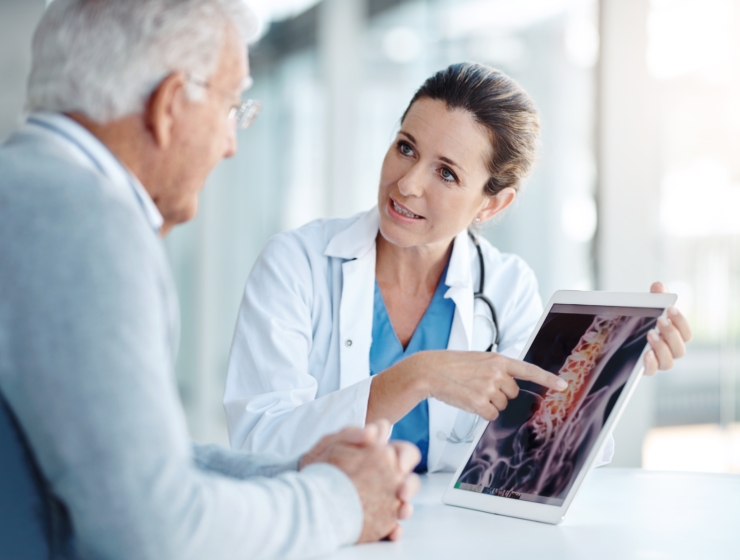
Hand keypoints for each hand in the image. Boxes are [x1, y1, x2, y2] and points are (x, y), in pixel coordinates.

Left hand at [300, 420, 420, 542]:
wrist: (300, 491)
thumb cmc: (318, 463)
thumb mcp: (330, 443)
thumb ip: (351, 433)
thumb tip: (374, 430)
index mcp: (378, 455)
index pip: (403, 452)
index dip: (406, 457)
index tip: (398, 465)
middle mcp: (383, 477)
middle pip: (408, 479)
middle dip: (410, 485)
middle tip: (401, 491)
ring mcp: (380, 500)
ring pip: (403, 504)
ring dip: (406, 507)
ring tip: (401, 511)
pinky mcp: (373, 520)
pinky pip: (388, 527)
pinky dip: (394, 530)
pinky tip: (392, 532)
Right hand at [412, 351, 566, 421]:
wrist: (430, 370)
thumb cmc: (452, 365)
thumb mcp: (478, 360)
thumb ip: (496, 369)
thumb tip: (508, 387)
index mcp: (498, 360)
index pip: (529, 370)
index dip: (547, 379)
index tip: (563, 385)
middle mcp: (496, 373)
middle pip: (513, 394)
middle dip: (500, 395)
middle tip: (480, 387)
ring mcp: (488, 388)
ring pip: (501, 406)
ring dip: (489, 404)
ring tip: (470, 392)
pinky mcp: (479, 402)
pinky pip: (490, 416)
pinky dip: (481, 413)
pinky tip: (468, 401)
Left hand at [643, 281, 692, 375]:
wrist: (622, 336)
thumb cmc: (643, 322)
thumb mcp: (649, 307)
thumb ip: (655, 296)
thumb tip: (659, 285)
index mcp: (675, 337)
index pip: (686, 333)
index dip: (681, 321)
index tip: (670, 308)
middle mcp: (670, 351)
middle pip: (680, 349)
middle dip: (671, 333)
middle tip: (660, 320)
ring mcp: (659, 362)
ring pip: (669, 362)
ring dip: (662, 348)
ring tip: (650, 334)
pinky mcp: (646, 369)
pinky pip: (652, 371)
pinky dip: (651, 363)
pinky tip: (646, 353)